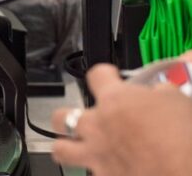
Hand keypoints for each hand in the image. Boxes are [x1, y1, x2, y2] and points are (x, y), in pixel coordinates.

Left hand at [51, 64, 191, 175]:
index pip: (96, 75)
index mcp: (115, 100)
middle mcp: (98, 126)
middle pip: (63, 116)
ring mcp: (97, 154)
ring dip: (68, 147)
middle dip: (70, 116)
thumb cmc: (182, 138)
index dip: (104, 74)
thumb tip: (159, 91)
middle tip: (86, 118)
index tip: (109, 76)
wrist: (184, 173)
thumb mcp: (177, 101)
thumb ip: (161, 91)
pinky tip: (111, 169)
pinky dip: (98, 171)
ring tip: (79, 147)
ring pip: (61, 149)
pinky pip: (90, 173)